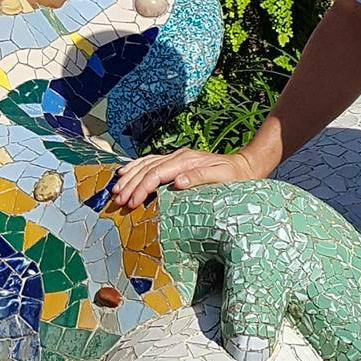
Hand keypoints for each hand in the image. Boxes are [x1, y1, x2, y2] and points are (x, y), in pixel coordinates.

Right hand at [109, 145, 250, 210]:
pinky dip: (137, 167)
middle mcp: (178, 156)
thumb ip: (199, 178)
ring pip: (146, 164)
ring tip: (116, 188)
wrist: (244, 166)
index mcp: (186, 161)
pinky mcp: (176, 161)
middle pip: (146, 169)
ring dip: (130, 176)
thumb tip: (177, 182)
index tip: (131, 203)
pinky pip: (151, 162)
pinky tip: (127, 173)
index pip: (156, 174)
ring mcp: (176, 157)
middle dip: (130, 184)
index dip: (141, 188)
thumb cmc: (234, 176)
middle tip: (117, 200)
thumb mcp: (221, 177)